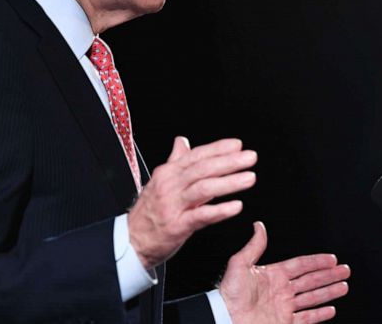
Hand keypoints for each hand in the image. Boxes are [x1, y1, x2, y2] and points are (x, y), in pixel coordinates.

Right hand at [128, 136, 256, 268]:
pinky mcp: (177, 226)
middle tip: (250, 158)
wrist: (131, 240)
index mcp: (168, 173)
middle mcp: (170, 185)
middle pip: (203, 169)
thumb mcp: (160, 182)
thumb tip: (182, 141)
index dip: (218, 149)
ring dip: (229, 183)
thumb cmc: (149, 211)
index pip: (196, 156)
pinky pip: (201, 215)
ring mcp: (173, 205)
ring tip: (249, 178)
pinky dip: (220, 210)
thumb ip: (175, 161)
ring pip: (204, 189)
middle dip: (229, 162)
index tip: (238, 145)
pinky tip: (236, 206)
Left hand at [220, 222, 350, 323]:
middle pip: (311, 281)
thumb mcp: (239, 265)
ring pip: (312, 298)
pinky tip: (330, 310)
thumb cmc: (228, 295)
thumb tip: (259, 227)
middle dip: (329, 275)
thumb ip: (254, 246)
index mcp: (273, 275)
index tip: (331, 259)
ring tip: (343, 287)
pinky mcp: (284, 323)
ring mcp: (284, 308)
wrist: (225, 319)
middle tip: (345, 270)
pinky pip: (306, 318)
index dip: (316, 261)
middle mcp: (281, 291)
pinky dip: (319, 314)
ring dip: (329, 292)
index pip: (301, 265)